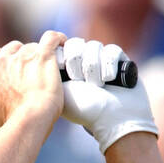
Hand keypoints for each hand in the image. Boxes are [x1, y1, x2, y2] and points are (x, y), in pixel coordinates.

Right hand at [0, 30, 66, 128]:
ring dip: (40, 55)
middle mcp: (3, 61)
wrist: (29, 119)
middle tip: (32, 72)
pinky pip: (51, 38)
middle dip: (22, 56)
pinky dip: (57, 40)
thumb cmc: (14, 120)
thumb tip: (4, 97)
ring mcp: (23, 56)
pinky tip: (61, 44)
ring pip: (33, 46)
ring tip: (50, 69)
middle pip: (13, 47)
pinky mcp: (43, 56)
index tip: (7, 61)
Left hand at [58, 37, 157, 152]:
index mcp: (66, 70)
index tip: (63, 70)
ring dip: (93, 67)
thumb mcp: (60, 92)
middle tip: (79, 80)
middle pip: (75, 43)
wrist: (113, 119)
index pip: (60, 47)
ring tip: (97, 85)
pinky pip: (111, 50)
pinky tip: (110, 79)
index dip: (62, 56)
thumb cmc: (84, 110)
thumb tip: (44, 52)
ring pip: (93, 46)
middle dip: (77, 62)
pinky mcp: (119, 59)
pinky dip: (109, 65)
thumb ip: (49, 73)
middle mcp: (82, 62)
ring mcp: (101, 60)